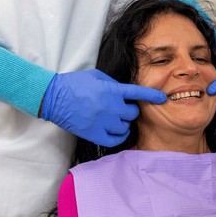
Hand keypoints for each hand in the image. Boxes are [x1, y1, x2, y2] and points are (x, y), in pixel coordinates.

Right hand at [40, 69, 165, 146]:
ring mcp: (102, 122)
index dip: (152, 96)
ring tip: (114, 118)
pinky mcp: (94, 134)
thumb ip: (113, 84)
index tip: (163, 98)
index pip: (137, 93)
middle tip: (121, 108)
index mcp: (111, 90)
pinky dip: (119, 136)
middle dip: (130, 111)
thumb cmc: (74, 84)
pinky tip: (116, 131)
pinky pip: (115, 140)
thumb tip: (125, 93)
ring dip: (123, 123)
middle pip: (133, 114)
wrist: (52, 97)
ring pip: (125, 127)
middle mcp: (110, 107)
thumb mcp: (96, 76)